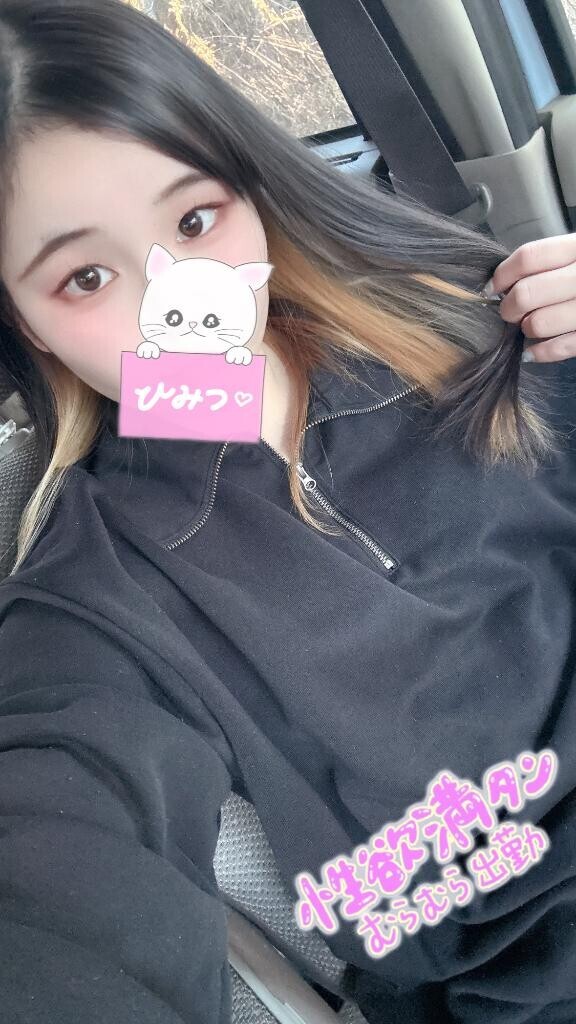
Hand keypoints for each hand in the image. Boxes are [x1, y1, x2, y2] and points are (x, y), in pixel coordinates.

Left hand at [483, 233, 575, 362]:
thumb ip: (553, 262)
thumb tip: (506, 282)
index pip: (529, 257)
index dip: (502, 274)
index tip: (492, 287)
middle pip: (528, 292)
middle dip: (509, 307)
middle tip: (509, 311)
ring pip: (540, 323)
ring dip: (526, 329)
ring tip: (529, 327)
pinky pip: (561, 347)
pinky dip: (540, 352)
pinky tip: (532, 351)